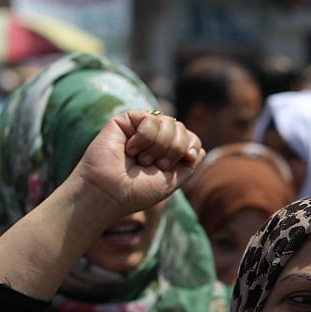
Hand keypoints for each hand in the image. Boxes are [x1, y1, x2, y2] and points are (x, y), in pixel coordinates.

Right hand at [70, 111, 204, 229]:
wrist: (110, 192)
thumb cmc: (136, 192)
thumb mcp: (171, 181)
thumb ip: (188, 164)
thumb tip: (200, 149)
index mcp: (164, 153)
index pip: (190, 138)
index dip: (192, 146)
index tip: (188, 159)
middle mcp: (153, 139)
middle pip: (181, 128)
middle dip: (174, 149)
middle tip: (156, 165)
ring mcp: (139, 128)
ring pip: (168, 122)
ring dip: (159, 146)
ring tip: (142, 160)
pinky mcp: (126, 120)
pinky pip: (150, 119)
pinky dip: (145, 138)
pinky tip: (131, 149)